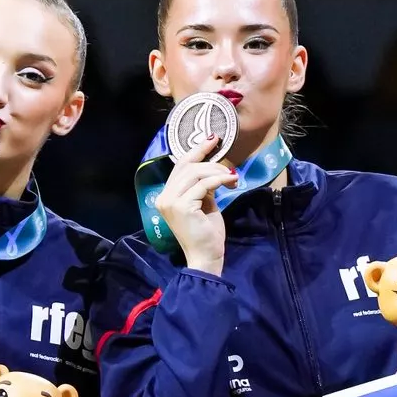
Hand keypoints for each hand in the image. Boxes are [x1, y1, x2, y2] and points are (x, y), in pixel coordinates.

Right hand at [156, 132, 235, 275]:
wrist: (206, 256)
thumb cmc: (206, 233)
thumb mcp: (204, 203)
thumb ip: (203, 186)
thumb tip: (213, 168)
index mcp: (166, 195)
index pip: (180, 166)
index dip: (196, 150)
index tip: (213, 140)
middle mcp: (164, 196)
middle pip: (187, 166)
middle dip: (211, 162)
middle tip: (230, 167)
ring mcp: (170, 201)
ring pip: (195, 173)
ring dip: (217, 172)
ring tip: (232, 178)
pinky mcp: (182, 206)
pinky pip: (203, 185)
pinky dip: (219, 180)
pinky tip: (230, 182)